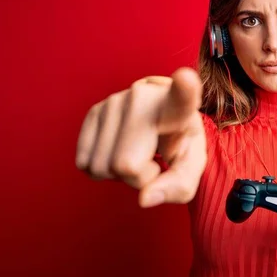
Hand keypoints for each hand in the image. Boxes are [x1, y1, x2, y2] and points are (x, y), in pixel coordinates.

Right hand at [75, 67, 206, 207]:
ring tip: (137, 152)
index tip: (186, 79)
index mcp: (178, 106)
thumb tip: (144, 198)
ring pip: (101, 167)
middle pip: (125, 165)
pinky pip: (85, 164)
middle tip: (154, 161)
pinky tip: (120, 151)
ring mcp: (113, 101)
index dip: (184, 89)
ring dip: (120, 174)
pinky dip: (102, 169)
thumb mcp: (191, 166)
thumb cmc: (180, 142)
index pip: (182, 97)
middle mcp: (143, 97)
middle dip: (139, 178)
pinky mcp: (93, 111)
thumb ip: (178, 186)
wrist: (161, 118)